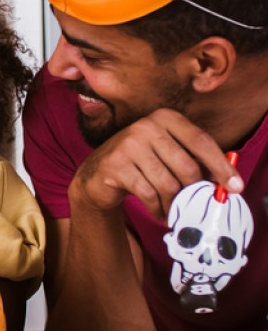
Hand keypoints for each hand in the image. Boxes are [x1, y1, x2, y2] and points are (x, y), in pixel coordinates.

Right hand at [70, 108, 241, 221]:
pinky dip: (157, 208)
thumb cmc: (140, 165)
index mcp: (164, 118)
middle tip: (193, 204)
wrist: (96, 175)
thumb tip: (226, 181)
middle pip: (187, 166)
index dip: (221, 166)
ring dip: (174, 203)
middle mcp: (146, 126)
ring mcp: (128, 145)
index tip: (235, 186)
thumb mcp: (167, 153)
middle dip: (193, 191)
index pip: (201, 141)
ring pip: (168, 183)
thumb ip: (193, 159)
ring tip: (174, 211)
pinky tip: (159, 212)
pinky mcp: (115, 166)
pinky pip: (148, 194)